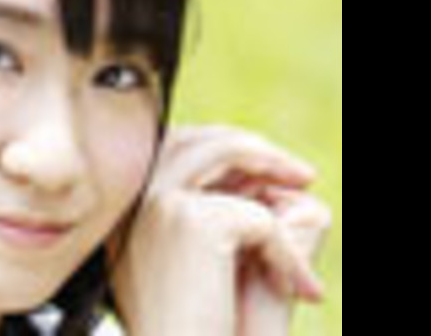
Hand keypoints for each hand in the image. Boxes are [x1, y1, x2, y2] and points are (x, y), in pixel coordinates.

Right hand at [108, 125, 330, 335]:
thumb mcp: (201, 271)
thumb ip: (216, 218)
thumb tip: (270, 183)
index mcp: (124, 217)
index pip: (171, 150)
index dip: (221, 150)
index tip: (266, 174)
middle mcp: (131, 204)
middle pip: (198, 140)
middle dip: (254, 147)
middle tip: (300, 175)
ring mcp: (155, 205)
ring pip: (227, 152)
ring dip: (273, 165)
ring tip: (306, 186)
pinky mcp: (189, 221)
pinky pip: (260, 217)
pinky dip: (290, 253)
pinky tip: (301, 289)